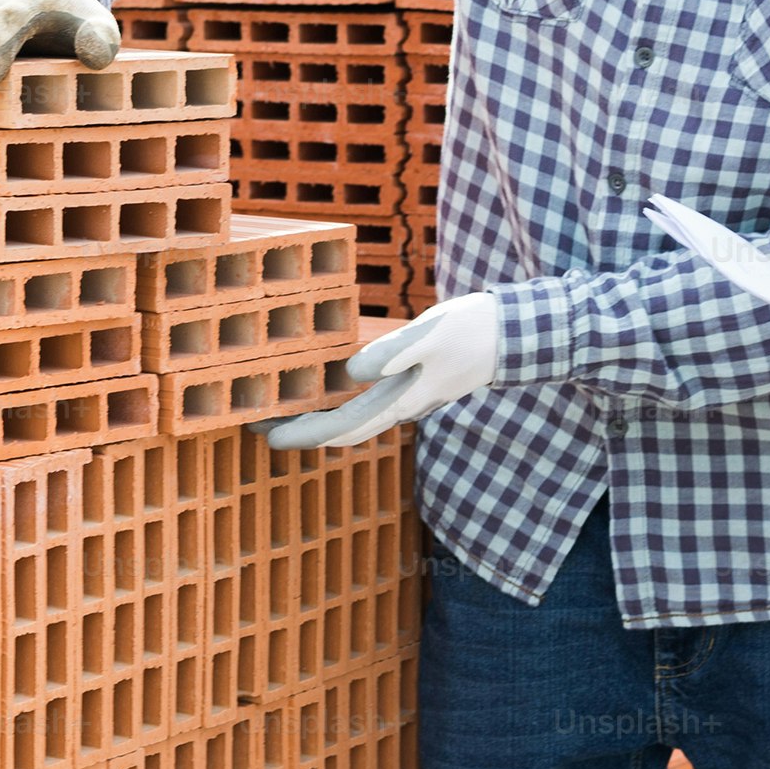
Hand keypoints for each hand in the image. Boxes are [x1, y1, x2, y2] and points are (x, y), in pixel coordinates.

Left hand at [258, 291, 499, 449]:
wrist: (511, 334)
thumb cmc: (470, 331)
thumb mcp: (428, 336)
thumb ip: (391, 354)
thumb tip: (352, 374)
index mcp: (401, 401)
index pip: (343, 428)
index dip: (305, 435)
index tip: (269, 437)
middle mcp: (400, 407)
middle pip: (342, 431)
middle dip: (301, 431)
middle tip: (258, 426)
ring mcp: (407, 399)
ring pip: (353, 419)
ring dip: (317, 419)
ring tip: (280, 410)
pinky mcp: (411, 385)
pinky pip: (365, 404)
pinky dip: (337, 403)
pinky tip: (324, 391)